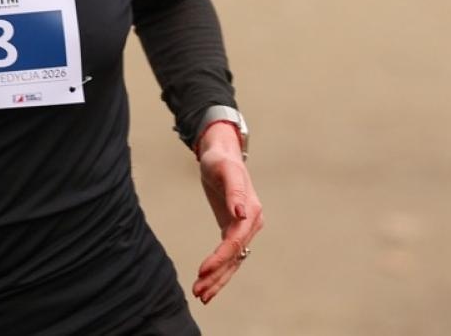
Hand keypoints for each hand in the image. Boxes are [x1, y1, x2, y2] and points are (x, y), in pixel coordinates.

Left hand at [191, 123, 262, 304]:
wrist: (220, 155)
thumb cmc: (220, 160)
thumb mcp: (225, 169)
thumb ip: (235, 191)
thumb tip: (241, 213)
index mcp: (252, 211)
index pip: (235, 241)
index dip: (219, 257)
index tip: (202, 270)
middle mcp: (251, 223)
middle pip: (234, 256)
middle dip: (217, 275)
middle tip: (197, 291)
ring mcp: (244, 229)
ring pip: (232, 261)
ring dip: (217, 280)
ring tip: (200, 295)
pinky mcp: (233, 231)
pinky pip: (228, 257)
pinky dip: (219, 272)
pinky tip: (207, 285)